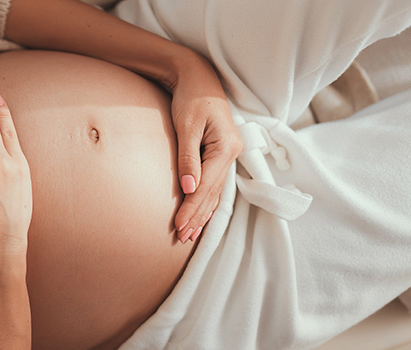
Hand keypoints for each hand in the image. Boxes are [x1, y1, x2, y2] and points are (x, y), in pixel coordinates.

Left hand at [169, 57, 242, 242]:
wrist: (198, 77)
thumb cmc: (191, 98)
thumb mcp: (186, 126)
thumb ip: (188, 158)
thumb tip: (188, 187)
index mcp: (226, 147)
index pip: (207, 186)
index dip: (191, 208)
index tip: (178, 226)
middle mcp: (233, 153)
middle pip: (213, 193)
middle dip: (197, 217)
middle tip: (181, 238)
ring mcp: (229, 155)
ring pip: (216, 192)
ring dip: (203, 214)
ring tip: (190, 234)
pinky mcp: (222, 154)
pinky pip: (215, 184)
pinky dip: (208, 201)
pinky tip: (202, 215)